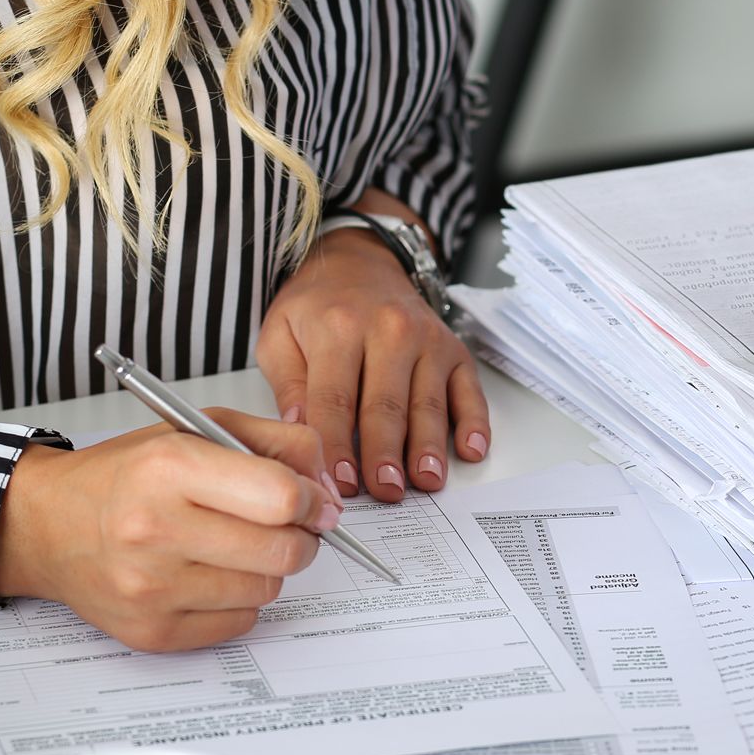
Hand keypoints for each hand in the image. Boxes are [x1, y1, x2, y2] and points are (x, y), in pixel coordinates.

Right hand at [0, 413, 338, 651]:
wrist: (48, 524)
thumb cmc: (127, 474)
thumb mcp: (198, 429)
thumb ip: (277, 444)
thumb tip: (329, 489)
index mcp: (169, 468)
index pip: (280, 497)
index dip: (312, 499)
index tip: (313, 500)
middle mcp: (155, 530)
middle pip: (283, 551)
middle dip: (300, 537)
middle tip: (287, 526)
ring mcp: (151, 589)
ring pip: (266, 590)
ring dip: (265, 568)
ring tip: (231, 546)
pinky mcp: (152, 632)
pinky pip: (240, 624)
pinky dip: (238, 601)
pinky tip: (207, 576)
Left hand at [257, 207, 489, 502]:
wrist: (360, 262)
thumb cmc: (318, 307)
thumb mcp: (280, 335)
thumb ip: (287, 385)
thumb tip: (301, 434)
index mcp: (339, 328)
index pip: (335, 399)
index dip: (337, 446)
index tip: (338, 483)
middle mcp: (389, 331)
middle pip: (386, 405)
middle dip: (384, 454)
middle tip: (384, 492)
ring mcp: (427, 340)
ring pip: (428, 403)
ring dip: (428, 447)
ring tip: (425, 481)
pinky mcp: (454, 351)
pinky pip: (468, 390)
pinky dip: (473, 422)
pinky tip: (471, 449)